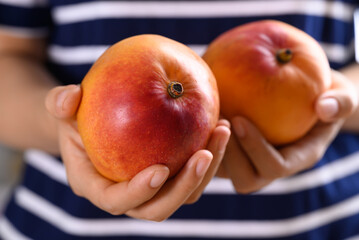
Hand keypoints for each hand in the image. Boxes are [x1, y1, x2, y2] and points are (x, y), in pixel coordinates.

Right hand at [45, 84, 229, 220]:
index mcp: (97, 186)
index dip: (138, 192)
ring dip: (207, 170)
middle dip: (183, 187)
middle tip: (205, 154)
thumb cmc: (77, 115)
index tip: (161, 168)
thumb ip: (59, 102)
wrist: (96, 120)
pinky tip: (220, 123)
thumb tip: (70, 98)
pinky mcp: (171, 175)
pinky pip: (193, 173)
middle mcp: (127, 194)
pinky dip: (211, 154)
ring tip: (221, 131)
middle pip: (158, 208)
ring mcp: (152, 187)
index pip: (117, 201)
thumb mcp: (62, 105)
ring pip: (184, 194)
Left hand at [217, 69, 357, 193]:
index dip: (256, 149)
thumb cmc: (324, 93)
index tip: (240, 120)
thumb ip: (340, 102)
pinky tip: (199, 111)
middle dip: (231, 156)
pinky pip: (213, 156)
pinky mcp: (232, 152)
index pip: (276, 167)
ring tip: (205, 120)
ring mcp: (249, 161)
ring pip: (224, 173)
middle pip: (246, 179)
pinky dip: (203, 141)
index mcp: (296, 158)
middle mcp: (270, 166)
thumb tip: (324, 106)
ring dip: (212, 151)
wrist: (306, 95)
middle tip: (219, 122)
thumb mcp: (342, 93)